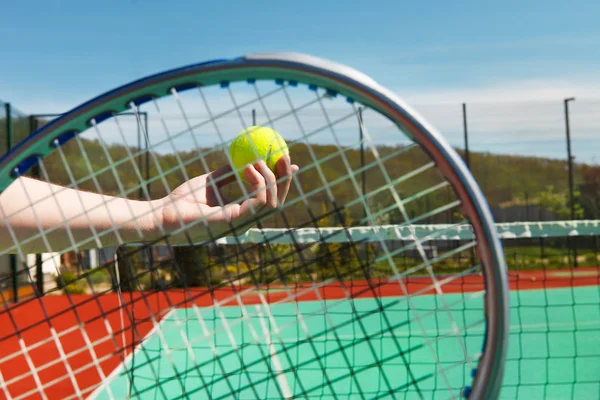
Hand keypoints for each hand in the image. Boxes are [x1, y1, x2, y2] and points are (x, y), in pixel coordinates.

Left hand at [156, 156, 298, 244]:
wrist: (163, 214)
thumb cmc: (181, 201)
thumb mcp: (210, 181)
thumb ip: (227, 174)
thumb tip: (244, 159)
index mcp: (241, 214)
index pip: (270, 199)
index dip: (282, 181)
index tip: (287, 161)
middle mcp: (245, 221)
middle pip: (277, 202)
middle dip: (285, 179)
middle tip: (285, 156)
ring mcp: (241, 224)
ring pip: (272, 202)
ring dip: (270, 178)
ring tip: (256, 160)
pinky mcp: (235, 222)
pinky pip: (259, 202)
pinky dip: (259, 183)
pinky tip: (248, 168)